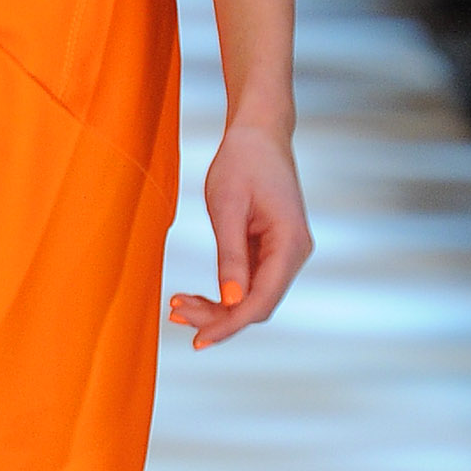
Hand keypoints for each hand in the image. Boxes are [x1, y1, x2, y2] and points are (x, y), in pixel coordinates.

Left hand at [169, 119, 314, 350]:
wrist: (258, 132)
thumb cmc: (242, 161)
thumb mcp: (227, 207)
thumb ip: (231, 256)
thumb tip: (231, 300)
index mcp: (290, 243)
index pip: (261, 300)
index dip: (229, 324)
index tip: (198, 339)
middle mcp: (294, 253)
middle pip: (258, 304)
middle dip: (218, 317)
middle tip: (176, 313)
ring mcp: (285, 252)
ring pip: (253, 297)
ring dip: (218, 308)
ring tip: (179, 307)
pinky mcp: (272, 249)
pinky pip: (249, 282)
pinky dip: (224, 292)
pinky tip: (195, 296)